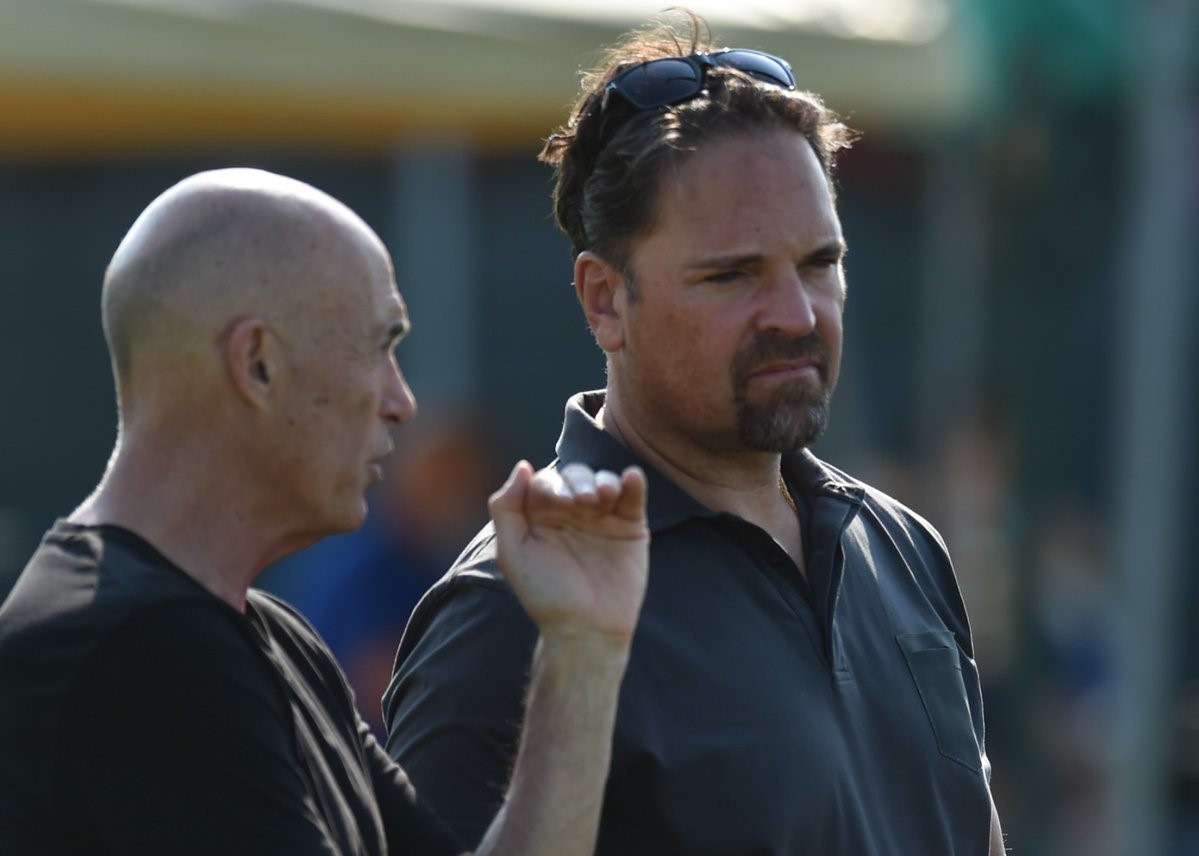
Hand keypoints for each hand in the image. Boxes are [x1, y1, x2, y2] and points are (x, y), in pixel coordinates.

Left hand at [489, 461, 648, 645]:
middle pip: (576, 476)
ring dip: (603, 481)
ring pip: (604, 481)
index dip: (551, 484)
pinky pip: (633, 498)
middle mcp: (572, 511)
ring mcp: (603, 517)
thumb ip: (507, 509)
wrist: (585, 629)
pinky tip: (631, 478)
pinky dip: (634, 483)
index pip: (545, 481)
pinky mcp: (630, 527)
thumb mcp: (513, 552)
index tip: (559, 502)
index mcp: (541, 514)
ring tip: (603, 496)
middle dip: (579, 481)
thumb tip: (522, 466)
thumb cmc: (545, 595)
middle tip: (583, 502)